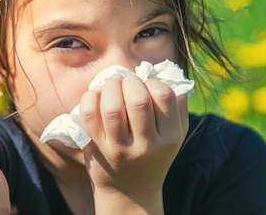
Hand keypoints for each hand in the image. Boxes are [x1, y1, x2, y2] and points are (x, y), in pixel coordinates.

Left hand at [79, 75, 188, 213]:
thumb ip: (177, 106)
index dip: (153, 82)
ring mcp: (118, 149)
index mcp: (169, 138)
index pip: (165, 95)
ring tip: (112, 86)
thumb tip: (163, 72)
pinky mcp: (96, 148)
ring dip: (110, 87)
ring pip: (112, 107)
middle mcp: (146, 145)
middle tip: (127, 83)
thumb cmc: (154, 154)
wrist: (129, 192)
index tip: (147, 85)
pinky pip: (88, 114)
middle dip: (130, 81)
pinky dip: (90, 97)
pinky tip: (97, 96)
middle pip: (138, 99)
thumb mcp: (175, 136)